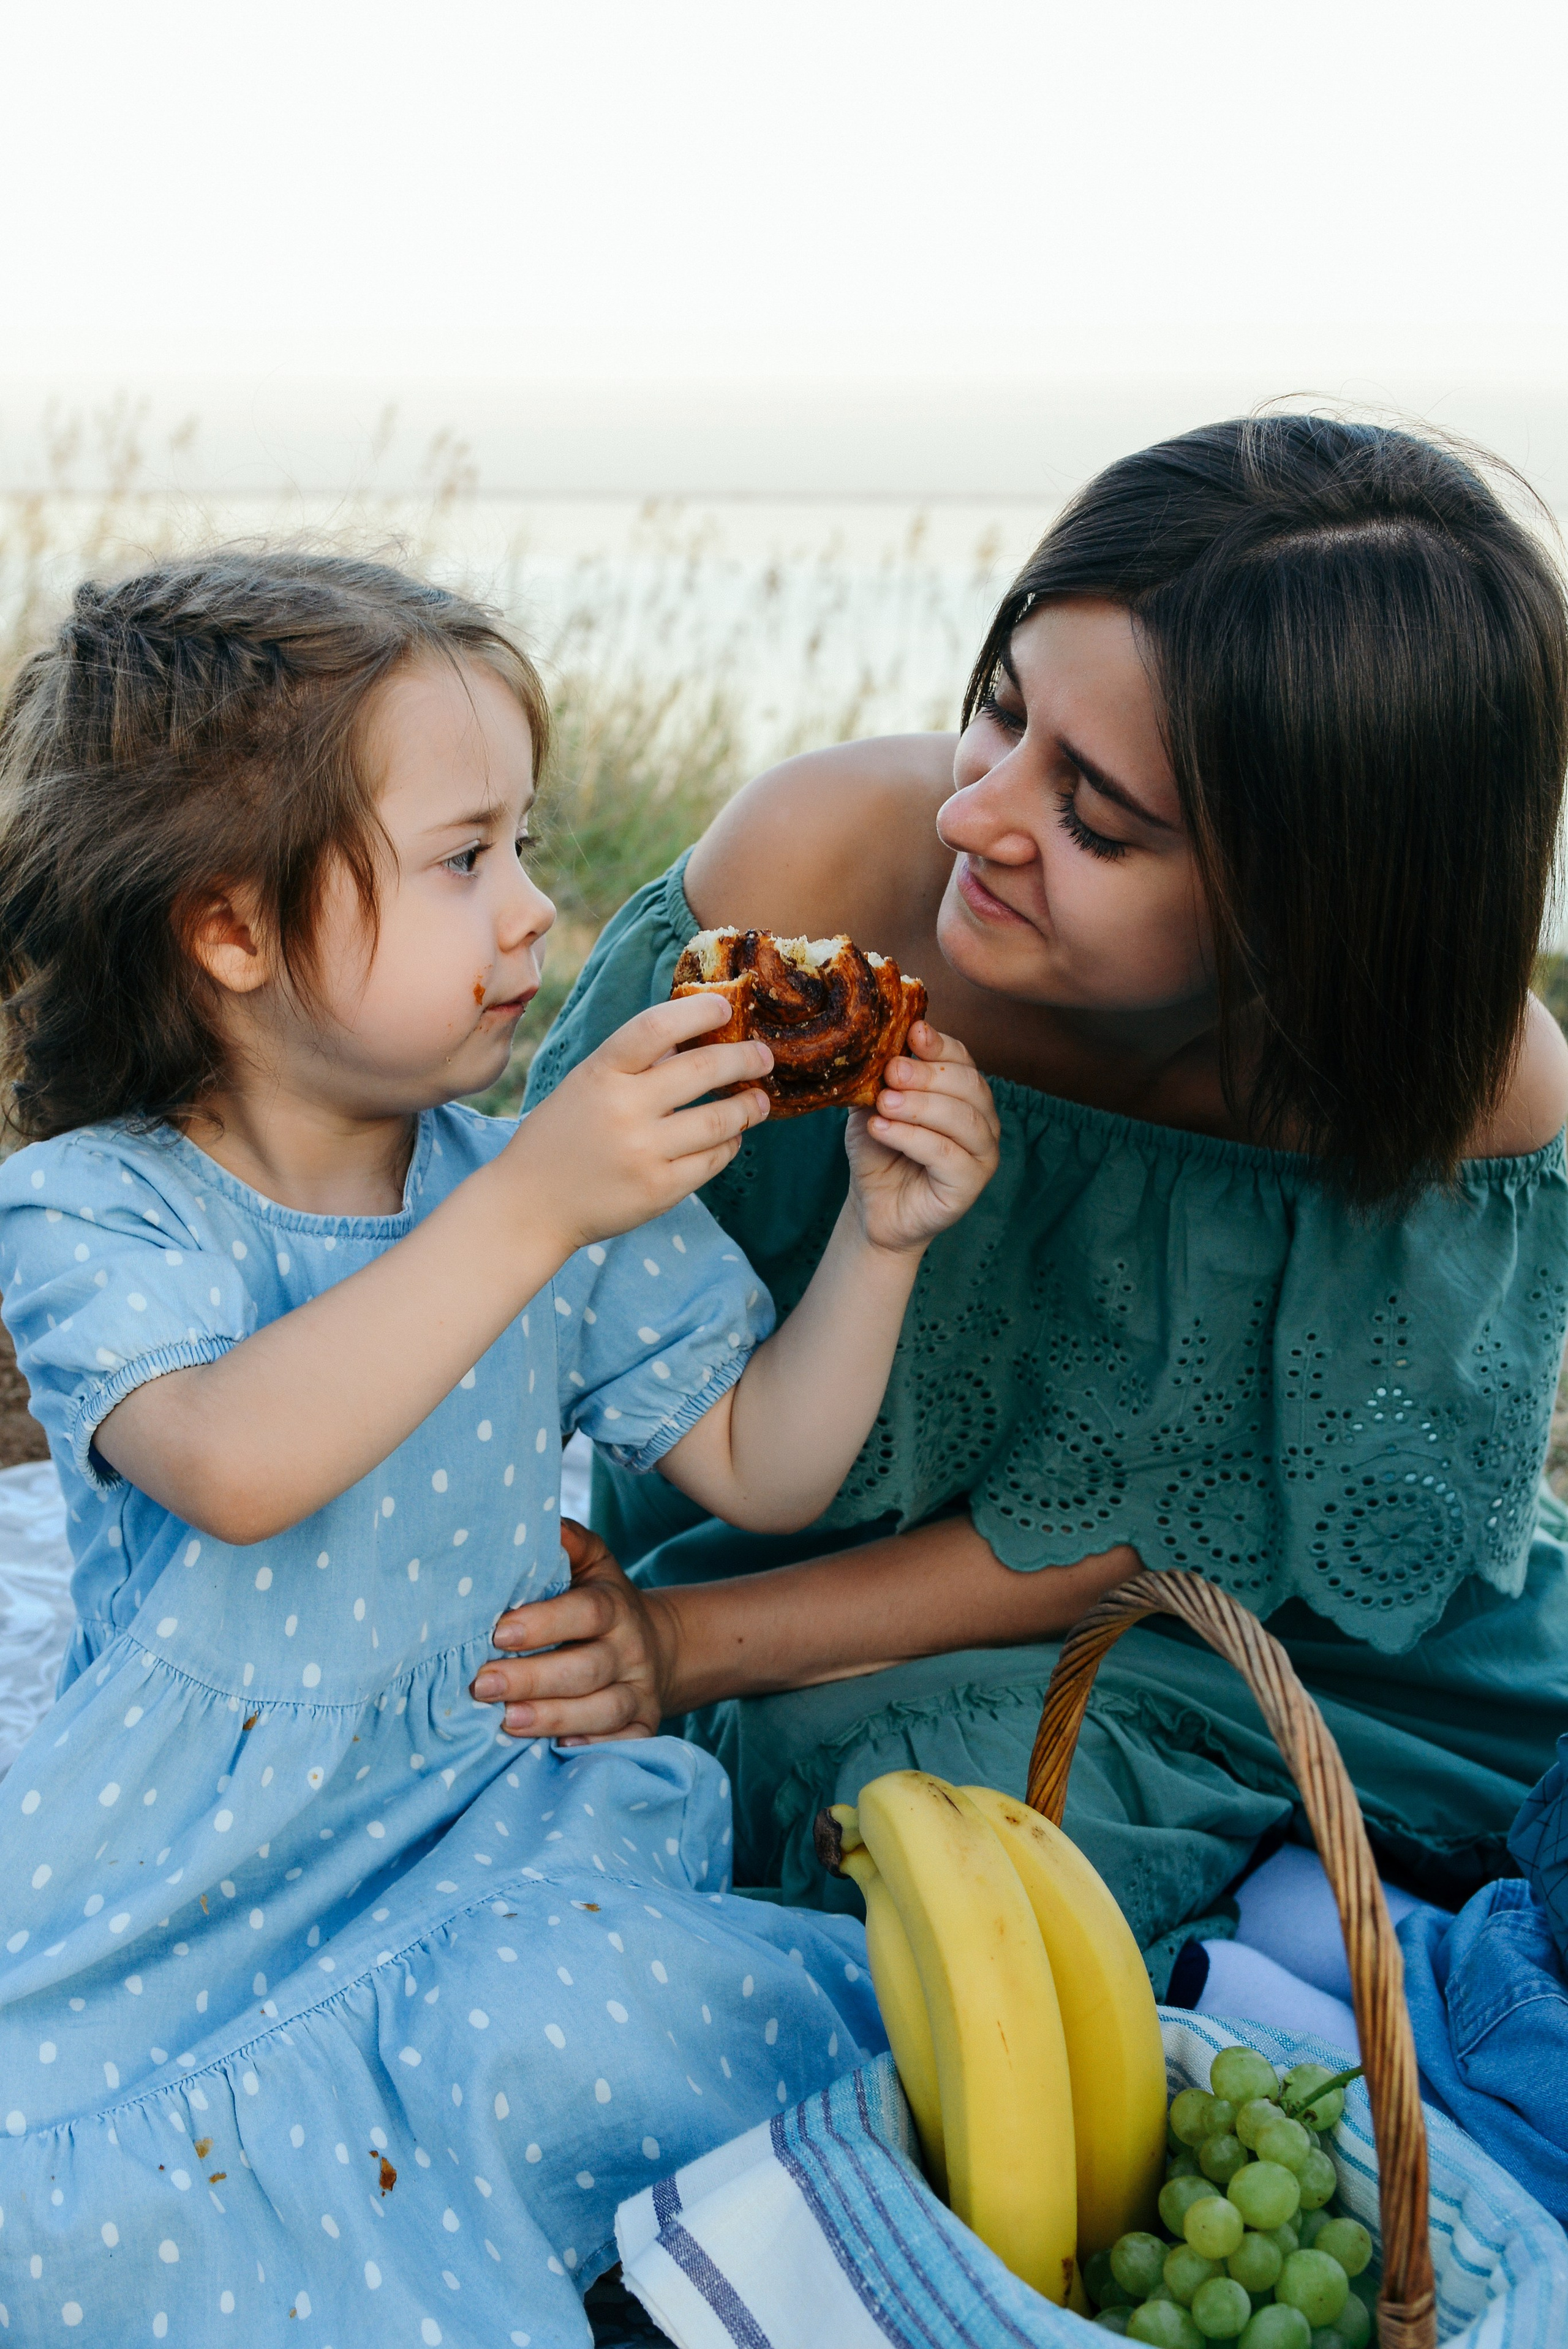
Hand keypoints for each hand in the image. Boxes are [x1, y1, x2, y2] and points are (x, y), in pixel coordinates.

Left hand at [469, 1518, 677, 1742]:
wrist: (657, 1647)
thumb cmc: (600, 1604)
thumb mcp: (592, 1564)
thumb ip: (568, 1542)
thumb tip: (534, 1518)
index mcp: (614, 1605)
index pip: (586, 1612)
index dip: (545, 1623)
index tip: (498, 1632)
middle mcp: (632, 1649)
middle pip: (587, 1667)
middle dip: (533, 1678)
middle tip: (481, 1686)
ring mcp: (641, 1691)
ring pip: (604, 1709)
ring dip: (553, 1717)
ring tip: (506, 1721)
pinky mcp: (644, 1726)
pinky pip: (623, 1742)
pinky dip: (591, 1747)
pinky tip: (554, 1750)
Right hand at [506, 994, 772, 1252]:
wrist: (531, 1206)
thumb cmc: (562, 1137)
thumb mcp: (585, 1085)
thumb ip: (634, 1062)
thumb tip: (695, 1035)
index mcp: (600, 1073)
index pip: (656, 1027)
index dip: (698, 1012)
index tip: (726, 1007)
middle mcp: (623, 1109)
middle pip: (703, 1070)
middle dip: (744, 1059)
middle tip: (763, 1057)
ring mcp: (644, 1152)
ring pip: (720, 1120)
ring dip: (749, 1107)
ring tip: (759, 1101)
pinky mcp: (660, 1190)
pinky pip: (714, 1160)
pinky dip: (729, 1144)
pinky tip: (730, 1137)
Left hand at [844, 1022, 1000, 1252]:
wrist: (873, 1206)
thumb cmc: (879, 1152)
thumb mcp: (873, 1106)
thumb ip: (880, 1078)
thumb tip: (877, 1045)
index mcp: (963, 1093)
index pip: (962, 1059)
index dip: (940, 1044)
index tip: (912, 1033)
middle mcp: (982, 1119)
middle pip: (968, 1084)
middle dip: (927, 1074)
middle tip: (891, 1072)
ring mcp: (982, 1153)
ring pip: (963, 1117)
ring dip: (920, 1105)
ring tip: (884, 1102)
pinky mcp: (970, 1184)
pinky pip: (947, 1153)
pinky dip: (912, 1137)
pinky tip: (881, 1130)